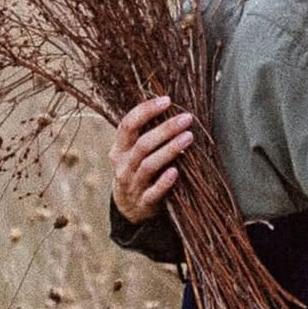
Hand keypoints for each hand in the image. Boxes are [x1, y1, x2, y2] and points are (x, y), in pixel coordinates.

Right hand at [109, 94, 192, 223]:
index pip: (128, 124)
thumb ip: (144, 132)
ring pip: (149, 165)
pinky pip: (153, 192)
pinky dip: (164, 182)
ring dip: (169, 150)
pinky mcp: (143, 202)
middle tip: (186, 118)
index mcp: (119, 148)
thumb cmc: (136, 169)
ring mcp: (132, 184)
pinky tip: (176, 171)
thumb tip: (170, 105)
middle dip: (165, 129)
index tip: (167, 101)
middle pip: (142, 144)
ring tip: (188, 137)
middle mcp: (123, 165)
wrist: (128, 207)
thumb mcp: (132, 151)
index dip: (146, 110)